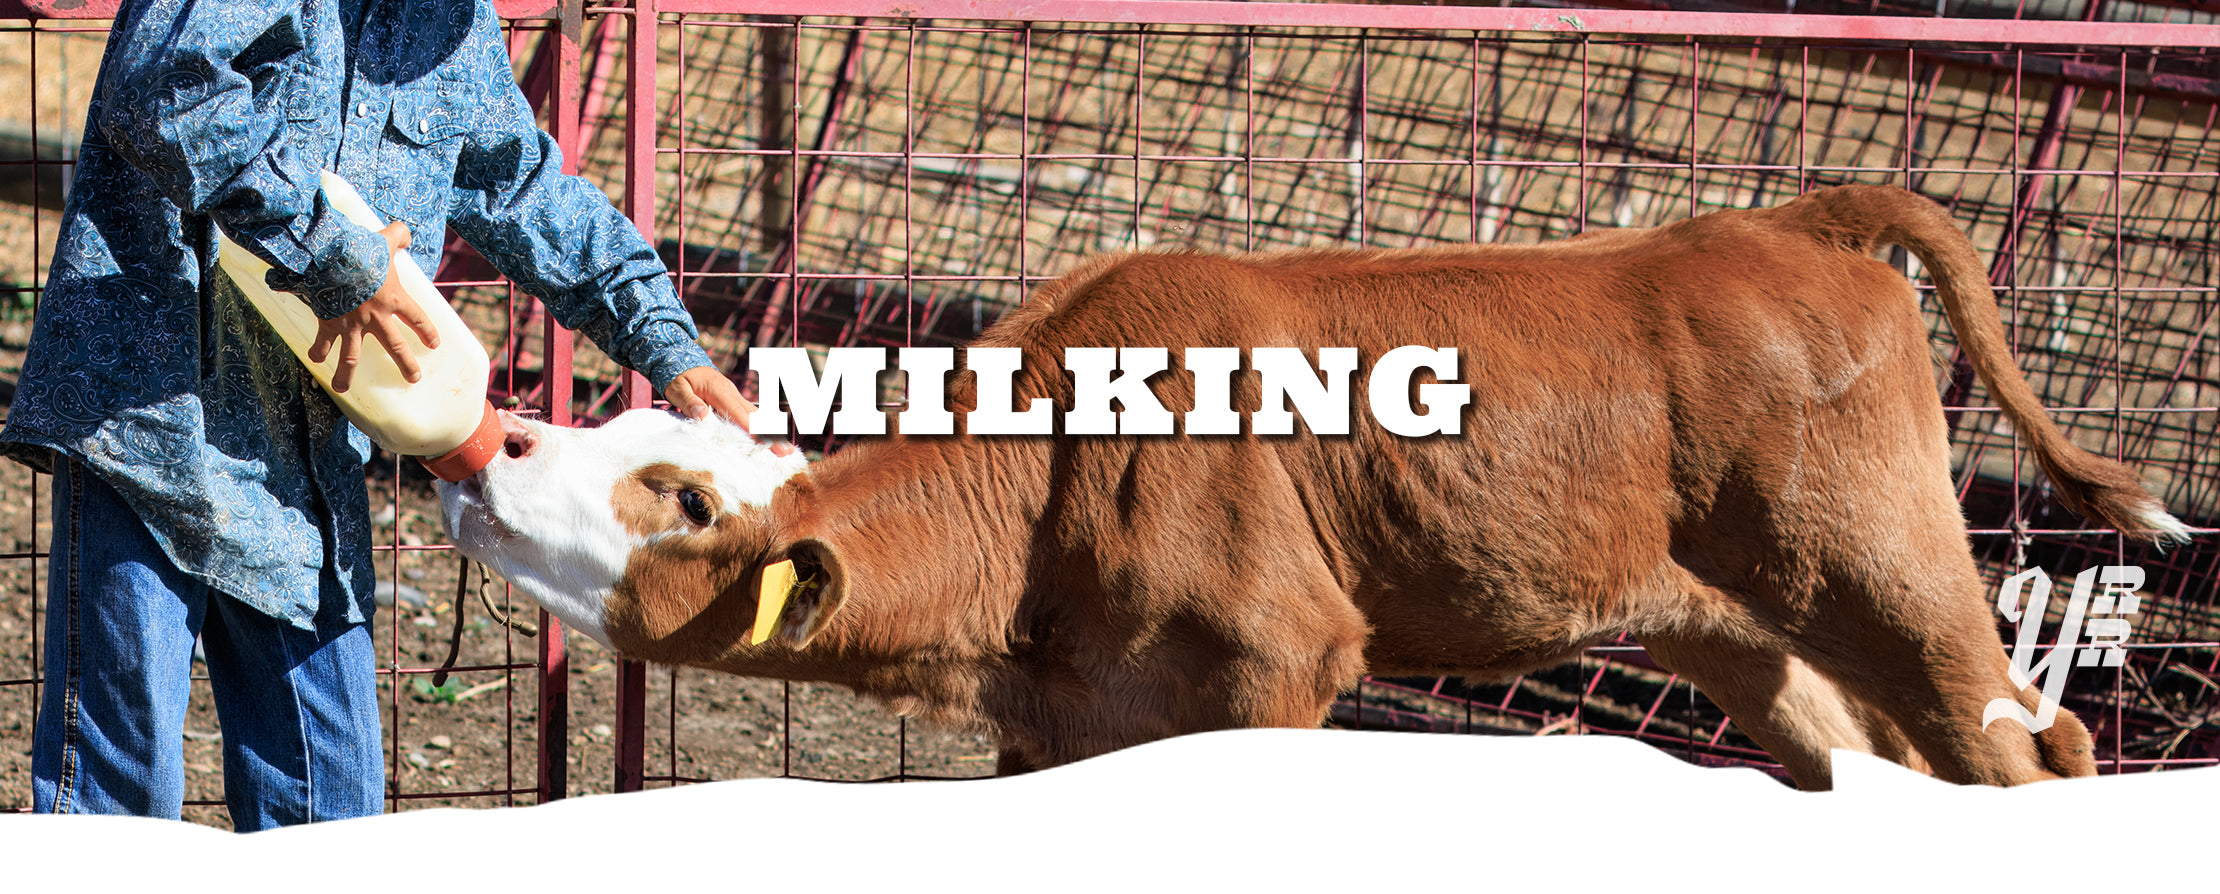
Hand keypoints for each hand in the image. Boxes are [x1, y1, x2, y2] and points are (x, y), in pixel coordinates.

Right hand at [309, 221, 439, 392]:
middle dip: (405, 364)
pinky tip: (315, 361)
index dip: (427, 331)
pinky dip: (317, 351)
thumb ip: (399, 235)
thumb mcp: (385, 239)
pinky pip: (322, 341)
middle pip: (395, 346)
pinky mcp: (329, 323)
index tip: (434, 344)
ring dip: (346, 374)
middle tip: (413, 379)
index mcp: (394, 299)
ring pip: (351, 356)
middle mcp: (376, 317)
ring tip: (343, 389)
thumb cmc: (361, 250)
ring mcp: (351, 324)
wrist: (331, 259)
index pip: (418, 319)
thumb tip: (405, 232)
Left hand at [665, 365, 796, 455]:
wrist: (680, 357)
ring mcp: (734, 396)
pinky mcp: (732, 400)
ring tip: (785, 450)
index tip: (768, 444)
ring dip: (771, 433)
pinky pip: (749, 415)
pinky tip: (769, 439)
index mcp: (720, 391)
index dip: (755, 431)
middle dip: (772, 435)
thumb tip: (703, 415)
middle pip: (756, 417)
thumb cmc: (676, 375)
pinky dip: (761, 427)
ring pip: (756, 416)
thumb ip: (689, 402)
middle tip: (786, 453)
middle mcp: (732, 393)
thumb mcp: (677, 388)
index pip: (740, 415)